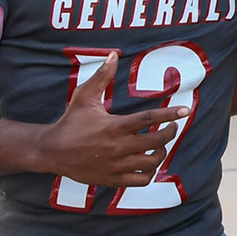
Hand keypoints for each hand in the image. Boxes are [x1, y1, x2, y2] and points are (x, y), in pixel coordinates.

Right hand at [34, 53, 183, 187]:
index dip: (170, 113)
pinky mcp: (113, 179)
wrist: (51, 151)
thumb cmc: (70, 122)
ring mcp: (116, 165)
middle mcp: (118, 147)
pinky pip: (141, 180)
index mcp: (114, 126)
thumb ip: (101, 76)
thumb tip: (113, 55)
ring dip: (162, 152)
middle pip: (157, 141)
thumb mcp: (83, 96)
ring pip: (152, 162)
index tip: (185, 110)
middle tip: (172, 126)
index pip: (149, 118)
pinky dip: (150, 172)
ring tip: (161, 145)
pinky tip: (148, 162)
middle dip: (170, 132)